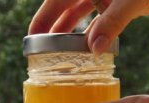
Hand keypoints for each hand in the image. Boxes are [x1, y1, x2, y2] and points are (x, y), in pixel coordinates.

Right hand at [29, 0, 148, 54]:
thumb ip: (113, 22)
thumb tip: (94, 49)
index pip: (55, 1)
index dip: (42, 18)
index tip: (32, 37)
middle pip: (62, 7)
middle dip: (52, 27)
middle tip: (41, 50)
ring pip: (78, 12)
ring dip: (69, 31)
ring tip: (59, 51)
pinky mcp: (116, 0)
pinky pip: (96, 16)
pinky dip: (91, 30)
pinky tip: (88, 45)